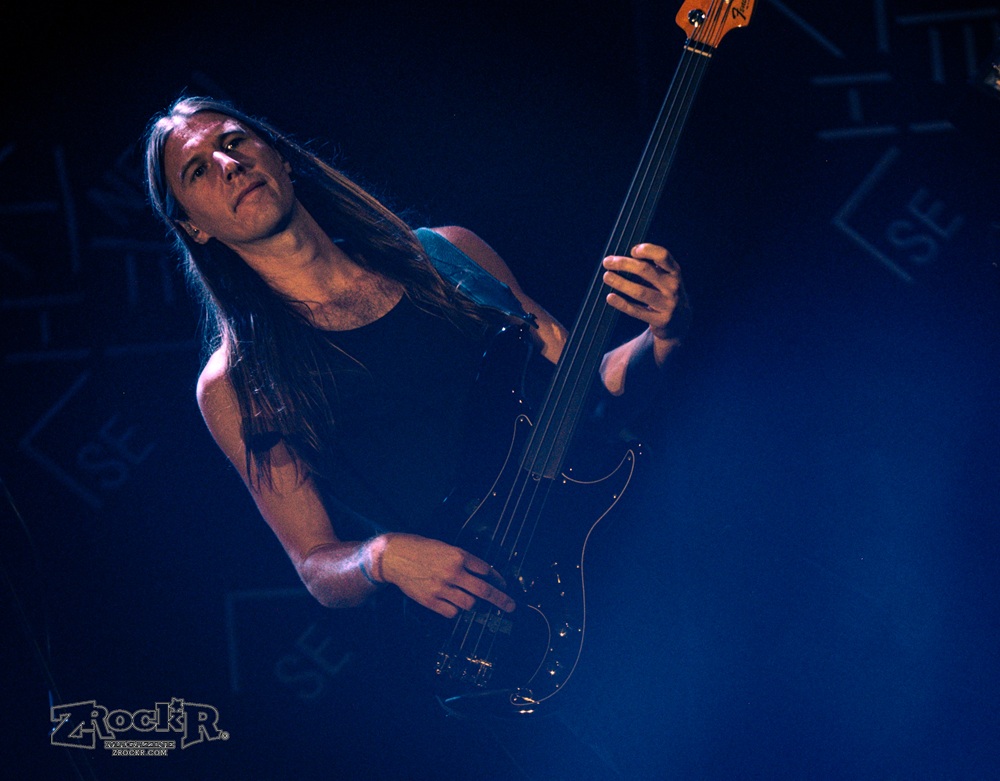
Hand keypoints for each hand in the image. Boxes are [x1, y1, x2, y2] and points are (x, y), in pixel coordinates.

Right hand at [375, 533, 514, 618]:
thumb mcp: (446, 548)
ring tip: (468, 598)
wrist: (394, 556)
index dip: (497, 579)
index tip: (504, 585)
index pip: (486, 570)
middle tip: (511, 606)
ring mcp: (441, 588)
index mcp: (458, 556)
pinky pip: (452, 612)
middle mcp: (452, 572)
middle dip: (501, 600)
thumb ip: (464, 561)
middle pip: (484, 591)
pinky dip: (456, 609)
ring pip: (470, 604)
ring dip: (473, 603)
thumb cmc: (421, 549)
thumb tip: (483, 575)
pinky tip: (451, 601)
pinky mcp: (431, 601)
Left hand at [602, 243, 690, 341]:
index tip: (632, 250)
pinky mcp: (660, 320)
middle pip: (646, 271)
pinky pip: (637, 311)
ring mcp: (667, 304)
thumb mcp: (665, 277)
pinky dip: (622, 304)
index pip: (663, 256)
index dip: (647, 250)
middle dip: (624, 264)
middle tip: (607, 262)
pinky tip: (610, 297)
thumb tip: (621, 258)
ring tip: (607, 277)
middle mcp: (673, 287)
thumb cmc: (666, 292)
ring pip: (640, 292)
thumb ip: (650, 266)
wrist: (681, 321)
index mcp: (674, 272)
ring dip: (620, 283)